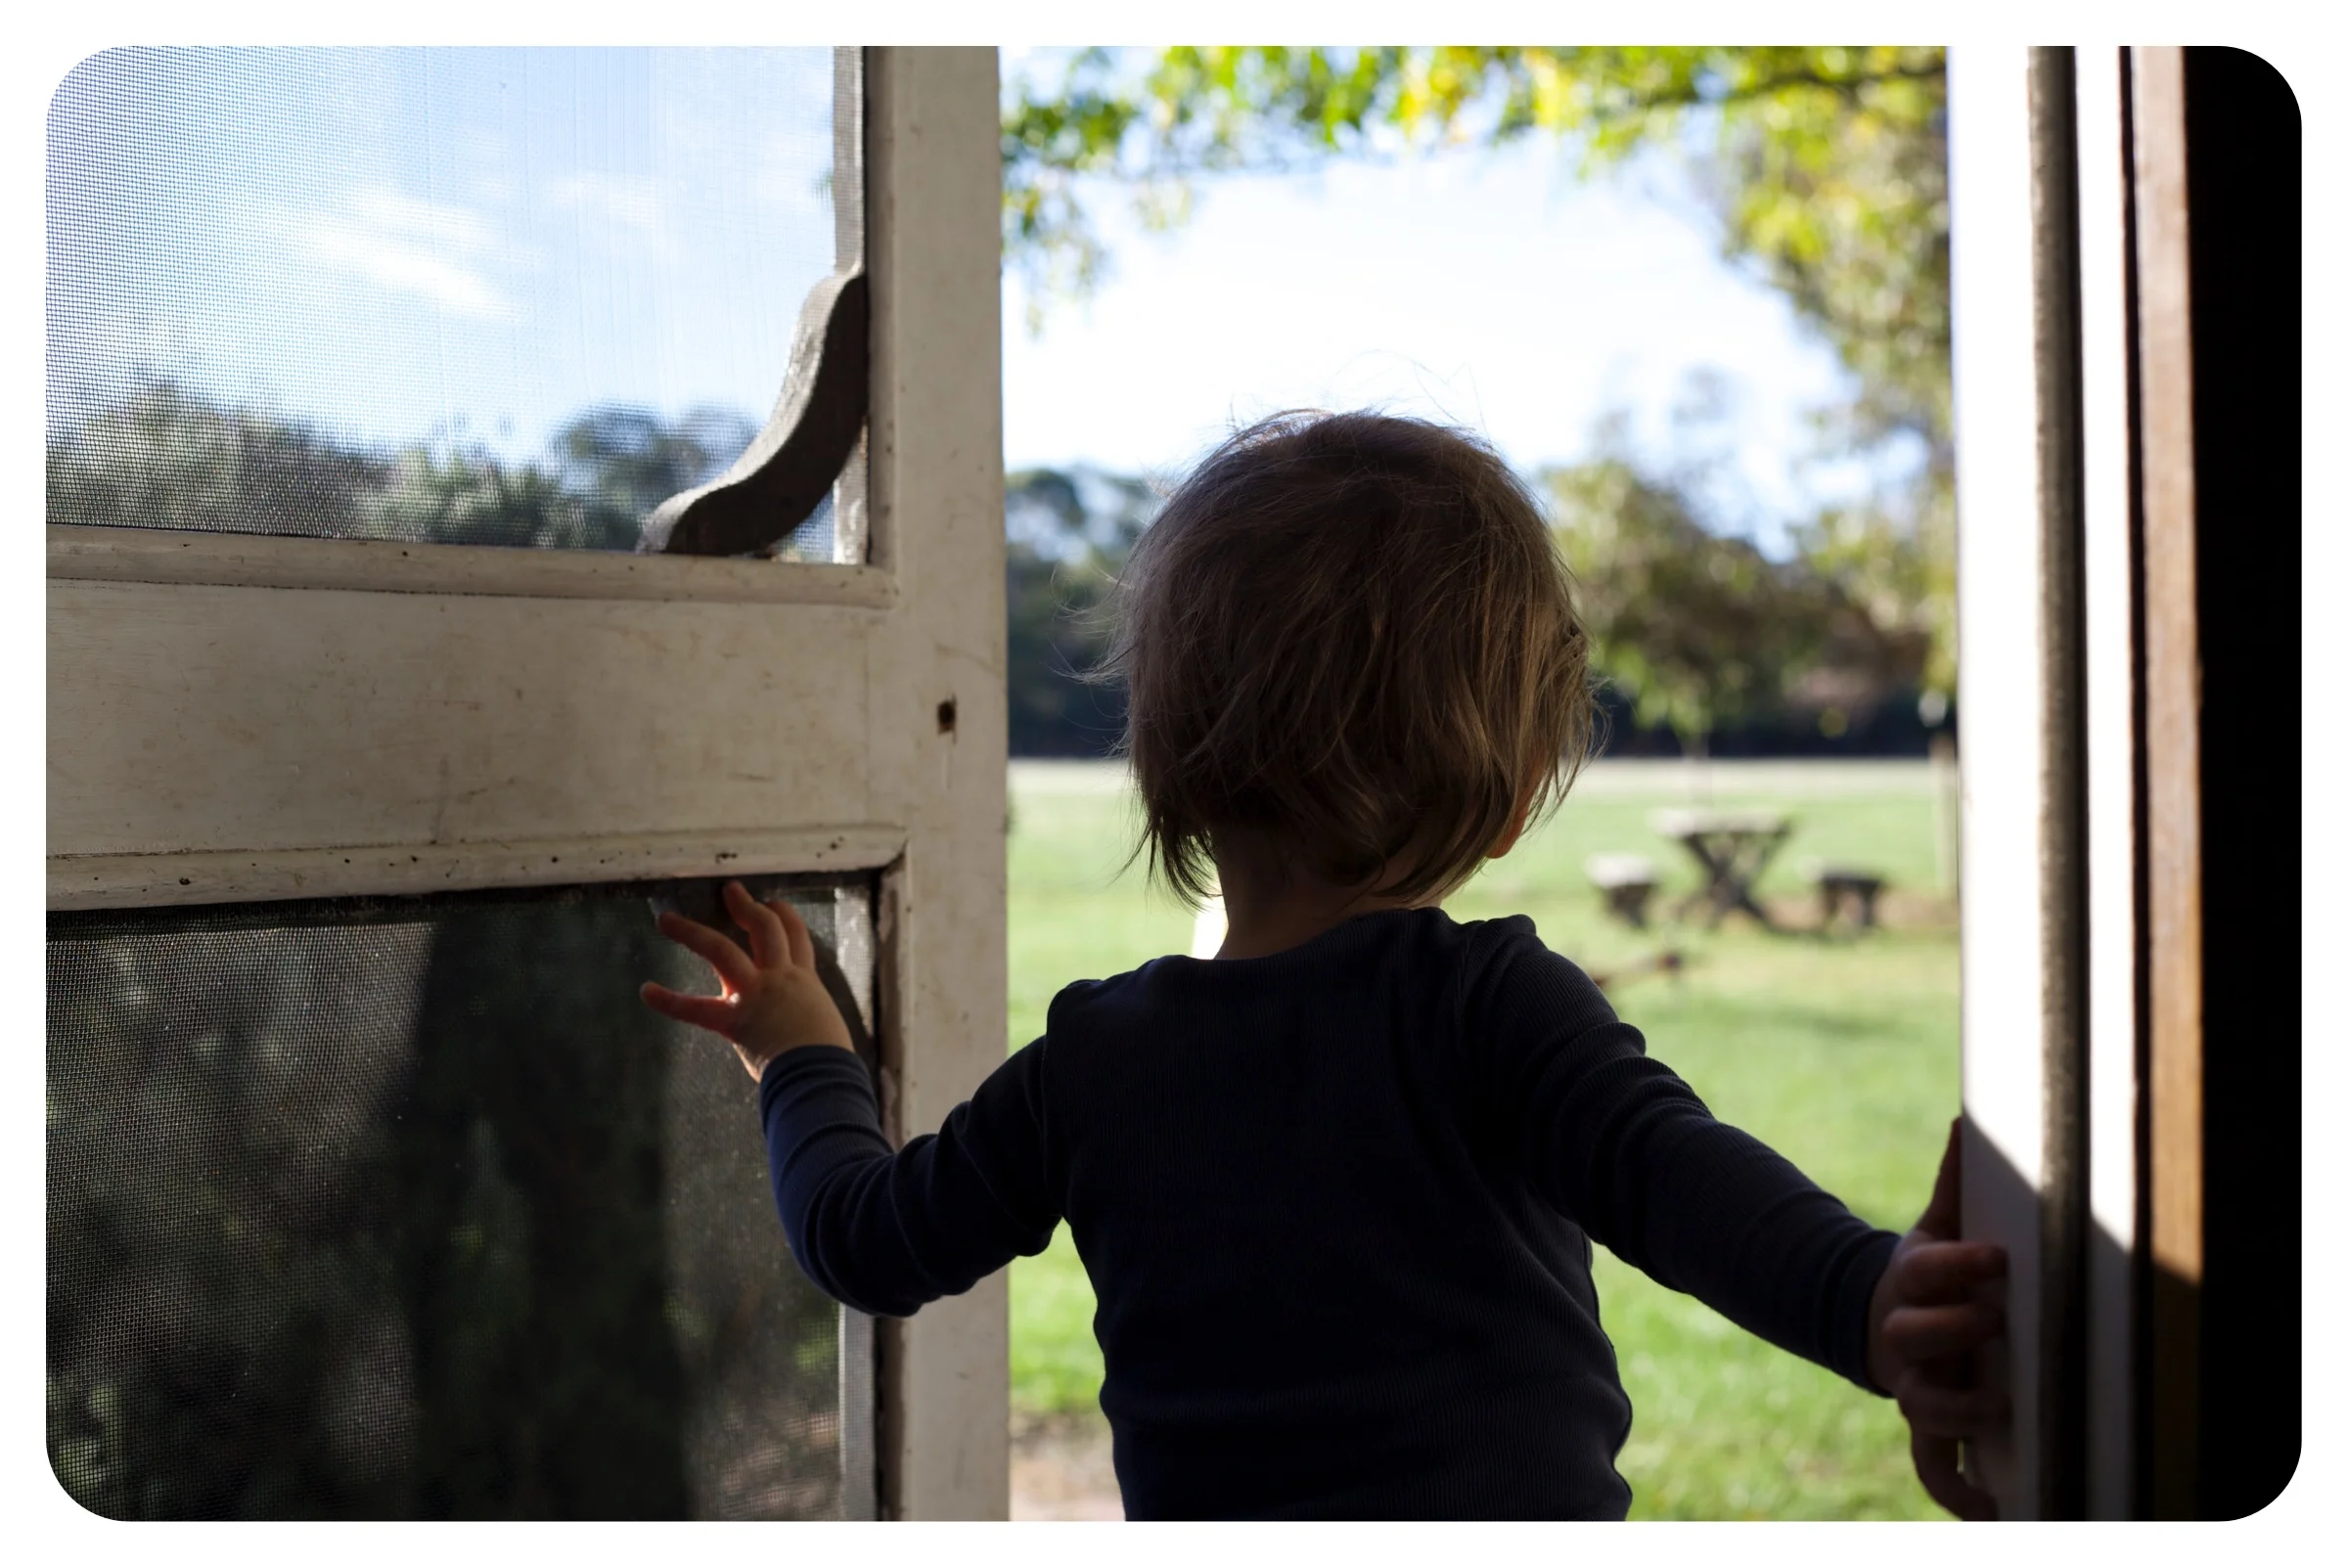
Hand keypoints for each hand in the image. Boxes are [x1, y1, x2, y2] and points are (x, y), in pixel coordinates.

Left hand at [641, 881, 853, 1079]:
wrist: (822, 1072)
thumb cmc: (830, 1058)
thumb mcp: (824, 1025)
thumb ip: (807, 1019)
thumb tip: (803, 1033)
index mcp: (804, 981)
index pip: (796, 938)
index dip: (784, 916)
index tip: (771, 903)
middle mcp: (780, 978)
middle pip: (765, 929)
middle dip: (747, 907)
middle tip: (729, 891)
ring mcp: (756, 994)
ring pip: (721, 951)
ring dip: (692, 933)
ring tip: (667, 921)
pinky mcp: (734, 1020)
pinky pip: (695, 1008)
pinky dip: (668, 1001)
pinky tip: (646, 991)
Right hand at [1866, 1117, 2009, 1520]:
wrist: (1878, 1323)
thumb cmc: (1926, 1271)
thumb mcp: (1936, 1226)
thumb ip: (1955, 1182)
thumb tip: (1966, 1117)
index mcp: (1909, 1282)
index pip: (1927, 1271)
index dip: (1959, 1265)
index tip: (1997, 1258)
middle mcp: (1905, 1338)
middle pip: (1915, 1336)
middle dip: (1955, 1329)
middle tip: (1996, 1322)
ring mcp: (1912, 1385)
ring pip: (1921, 1403)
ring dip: (1958, 1407)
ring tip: (2000, 1406)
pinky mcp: (1924, 1424)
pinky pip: (1931, 1464)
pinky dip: (1956, 1490)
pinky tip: (1992, 1508)